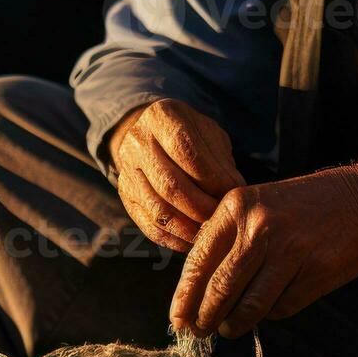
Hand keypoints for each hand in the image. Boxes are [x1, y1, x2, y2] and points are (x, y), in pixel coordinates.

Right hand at [110, 99, 245, 252]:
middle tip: (223, 218)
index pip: (185, 151)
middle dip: (202, 208)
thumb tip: (232, 194)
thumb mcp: (209, 134)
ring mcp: (126, 170)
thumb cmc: (192, 136)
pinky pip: (148, 225)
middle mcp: (137, 141)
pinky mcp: (124, 195)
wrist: (153, 135)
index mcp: (161, 116)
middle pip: (170, 184)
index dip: (212, 177)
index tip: (232, 193)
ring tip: (211, 232)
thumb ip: (221, 160)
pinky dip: (174, 239)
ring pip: (158, 209)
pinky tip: (194, 240)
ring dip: (189, 227)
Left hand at [169, 172, 357, 337]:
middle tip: (197, 331)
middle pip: (220, 288)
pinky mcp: (316, 273)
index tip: (176, 319)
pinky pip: (281, 308)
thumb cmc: (301, 207)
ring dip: (233, 324)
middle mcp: (260, 228)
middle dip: (204, 317)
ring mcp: (290, 251)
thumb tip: (194, 287)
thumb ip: (227, 239)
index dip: (183, 297)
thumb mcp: (257, 205)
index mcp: (237, 207)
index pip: (198, 261)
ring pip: (249, 305)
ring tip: (227, 329)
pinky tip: (266, 310)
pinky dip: (269, 315)